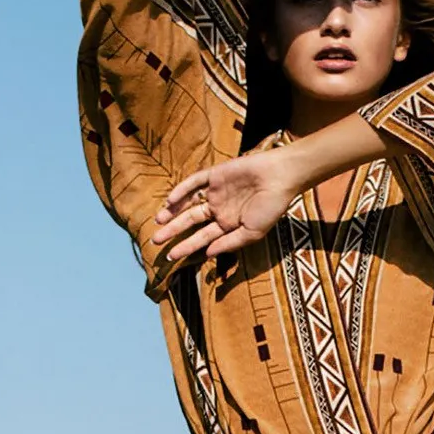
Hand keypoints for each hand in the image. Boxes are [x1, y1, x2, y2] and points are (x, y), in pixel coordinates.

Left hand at [153, 150, 303, 263]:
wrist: (280, 177)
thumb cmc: (271, 208)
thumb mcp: (252, 233)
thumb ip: (230, 243)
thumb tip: (208, 254)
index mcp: (227, 225)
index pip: (201, 239)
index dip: (186, 248)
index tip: (170, 258)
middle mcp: (218, 210)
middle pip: (190, 223)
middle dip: (172, 232)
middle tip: (154, 242)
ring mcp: (215, 192)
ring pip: (188, 204)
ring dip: (173, 212)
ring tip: (158, 222)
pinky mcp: (215, 175)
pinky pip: (194, 183)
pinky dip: (182, 191)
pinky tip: (171, 200)